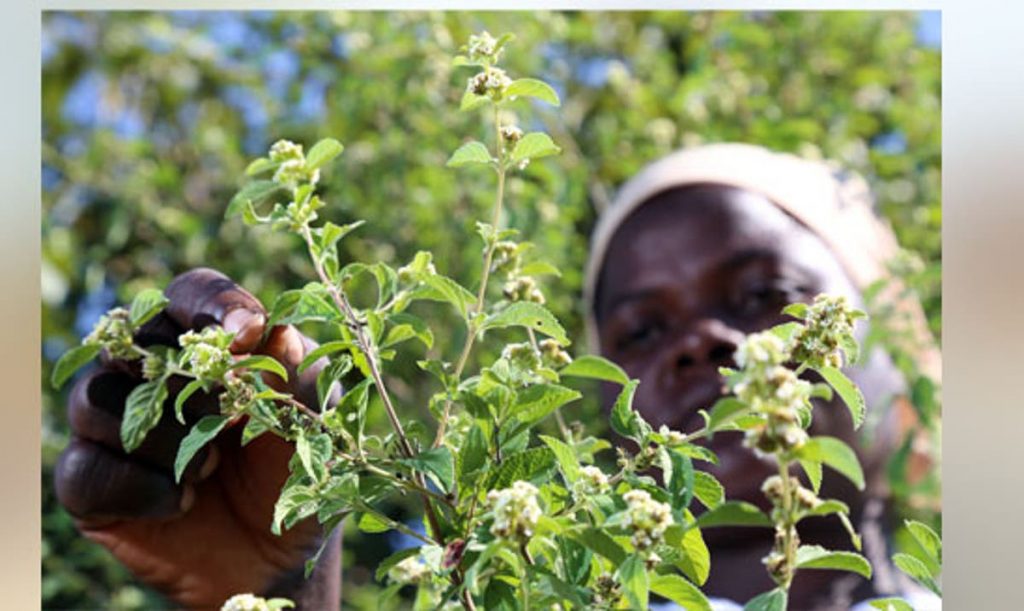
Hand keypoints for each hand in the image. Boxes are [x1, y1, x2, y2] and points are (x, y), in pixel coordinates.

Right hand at [54, 268, 340, 609]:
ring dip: (159, 436)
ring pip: (95, 398)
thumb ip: (293, 370)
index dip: (211, 303)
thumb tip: (267, 326)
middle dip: (185, 380)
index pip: (191, 292)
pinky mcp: (94, 484)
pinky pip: (86, 468)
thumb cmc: (297, 473)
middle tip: (229, 417)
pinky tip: (183, 503)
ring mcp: (115, 428)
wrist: (278, 554)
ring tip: (208, 467)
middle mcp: (151, 374)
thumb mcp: (312, 420)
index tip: (246, 333)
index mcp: (209, 345)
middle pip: (132, 338)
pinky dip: (139, 487)